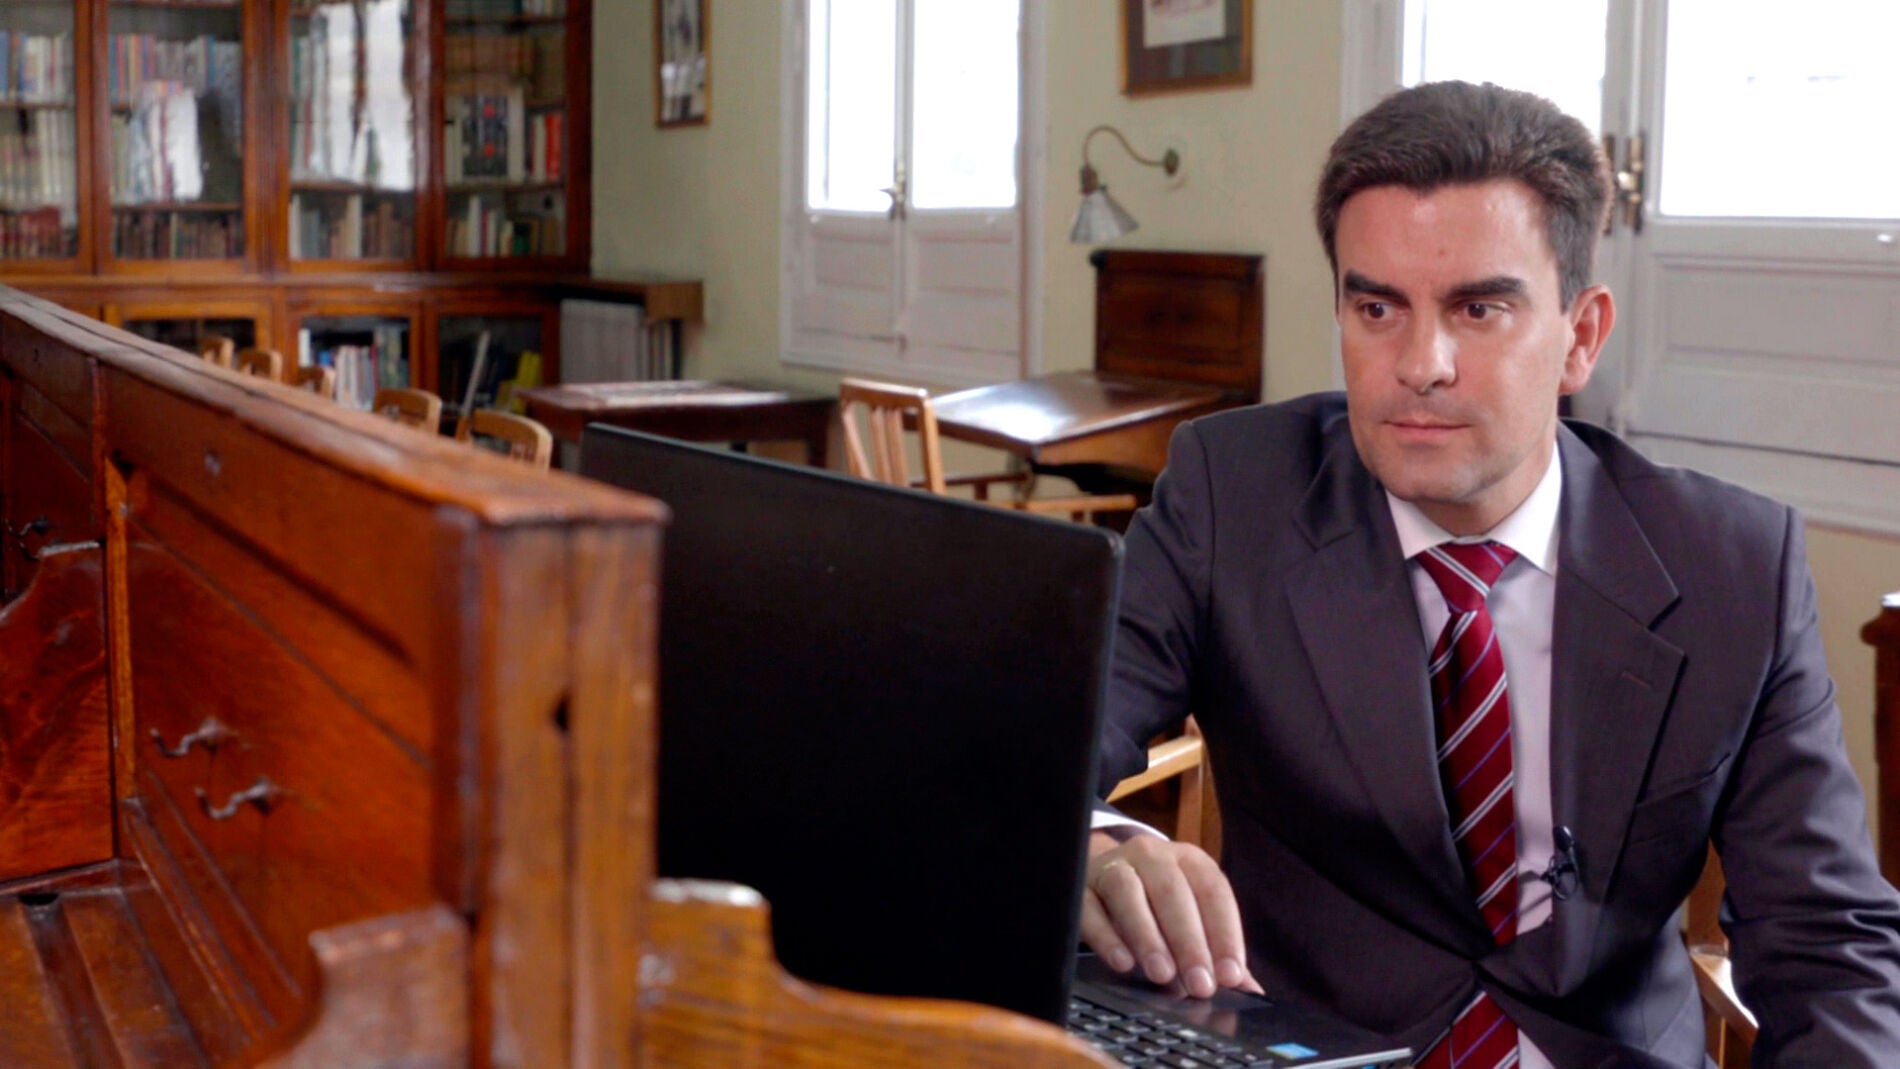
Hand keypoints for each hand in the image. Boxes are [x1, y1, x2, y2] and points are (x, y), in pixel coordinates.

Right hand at [1079, 831, 1262, 998]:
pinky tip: (1123, 963)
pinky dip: (1107, 936)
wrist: (1100, 873)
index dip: (1225, 933)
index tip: (1232, 975)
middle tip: (1199, 984)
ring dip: (1148, 936)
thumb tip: (1249, 989)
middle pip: (1172, 892)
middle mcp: (1151, 855)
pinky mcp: (1080, 885)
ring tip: (1163, 975)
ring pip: (1128, 893)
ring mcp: (1112, 866)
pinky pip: (1089, 907)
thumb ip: (1216, 950)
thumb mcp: (1189, 915)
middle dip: (1189, 941)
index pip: (1213, 891)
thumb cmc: (1155, 901)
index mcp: (1188, 860)